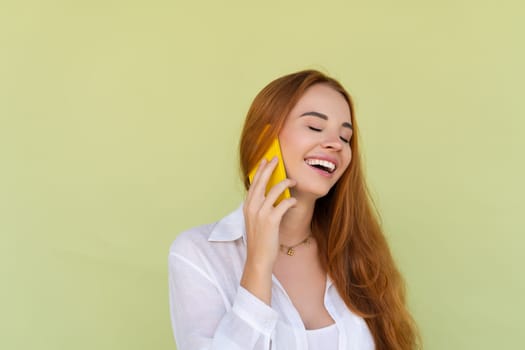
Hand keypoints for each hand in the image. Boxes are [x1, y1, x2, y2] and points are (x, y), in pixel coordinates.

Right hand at [241, 157, 295, 303]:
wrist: (258, 259)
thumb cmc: (260, 240)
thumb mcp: (255, 221)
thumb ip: (260, 207)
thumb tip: (270, 195)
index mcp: (247, 206)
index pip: (253, 183)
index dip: (260, 170)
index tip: (265, 160)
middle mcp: (252, 207)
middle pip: (261, 181)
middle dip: (270, 168)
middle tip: (277, 158)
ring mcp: (261, 213)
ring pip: (274, 190)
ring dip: (285, 183)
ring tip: (293, 181)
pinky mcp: (271, 220)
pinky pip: (284, 203)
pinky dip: (291, 201)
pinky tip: (295, 202)